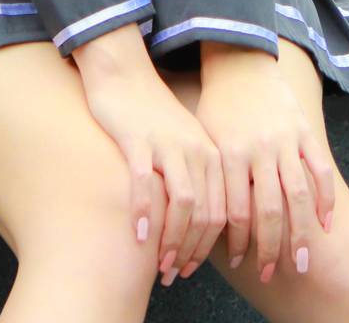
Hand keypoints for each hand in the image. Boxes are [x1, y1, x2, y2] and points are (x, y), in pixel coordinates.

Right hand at [77, 55, 226, 281]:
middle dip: (194, 252)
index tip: (194, 269)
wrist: (124, 73)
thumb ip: (196, 179)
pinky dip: (146, 214)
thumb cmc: (152, 115)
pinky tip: (139, 236)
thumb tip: (200, 230)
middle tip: (175, 274)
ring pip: (183, 205)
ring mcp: (169, 145)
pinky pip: (147, 185)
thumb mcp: (184, 145)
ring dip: (173, 241)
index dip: (212, 248)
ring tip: (160, 264)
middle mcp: (198, 150)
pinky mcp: (140, 140)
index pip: (224, 212)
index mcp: (213, 153)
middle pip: (207, 214)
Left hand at [197, 49, 334, 280]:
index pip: (235, 211)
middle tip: (272, 274)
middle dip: (271, 249)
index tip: (239, 263)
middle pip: (269, 210)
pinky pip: (321, 169)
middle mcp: (258, 148)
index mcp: (229, 152)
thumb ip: (212, 179)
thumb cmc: (216, 107)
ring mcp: (285, 140)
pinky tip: (326, 224)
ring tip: (303, 263)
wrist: (239, 61)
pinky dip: (326, 199)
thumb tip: (207, 228)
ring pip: (298, 196)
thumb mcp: (205, 140)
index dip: (238, 243)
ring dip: (301, 235)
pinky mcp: (305, 130)